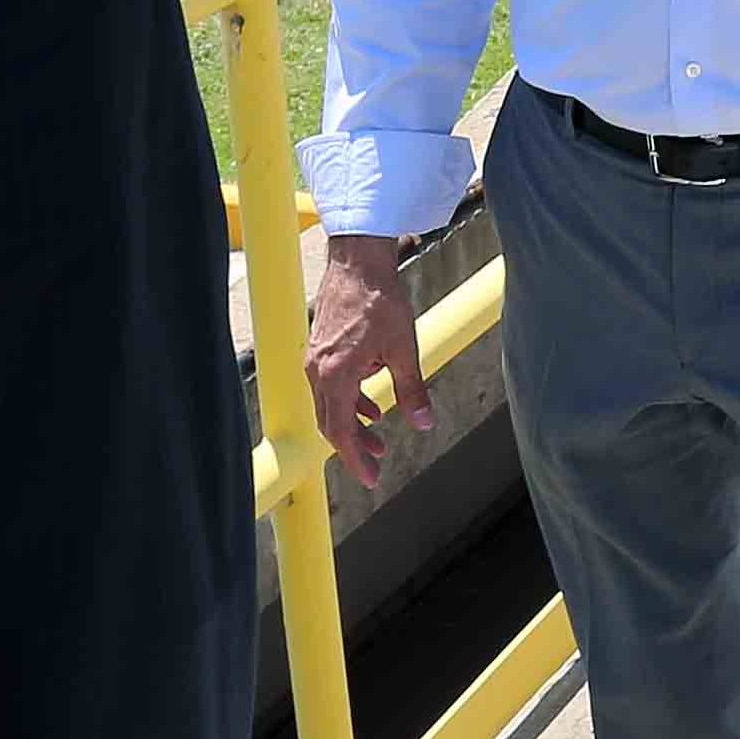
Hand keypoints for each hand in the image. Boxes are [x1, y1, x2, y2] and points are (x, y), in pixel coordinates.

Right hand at [304, 233, 431, 488]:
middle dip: (353, 447)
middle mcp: (318, 371)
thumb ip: (412, 390)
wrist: (358, 261)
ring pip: (330, 405)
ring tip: (378, 437)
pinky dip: (349, 401)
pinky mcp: (320, 348)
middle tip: (376, 464)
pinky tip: (371, 405)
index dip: (355, 459)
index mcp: (336, 375)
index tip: (371, 478)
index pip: (340, 431)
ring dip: (352, 424)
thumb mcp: (404, 349)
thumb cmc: (380, 300)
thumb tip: (424, 423)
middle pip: (330, 423)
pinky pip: (330, 386)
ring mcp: (315, 359)